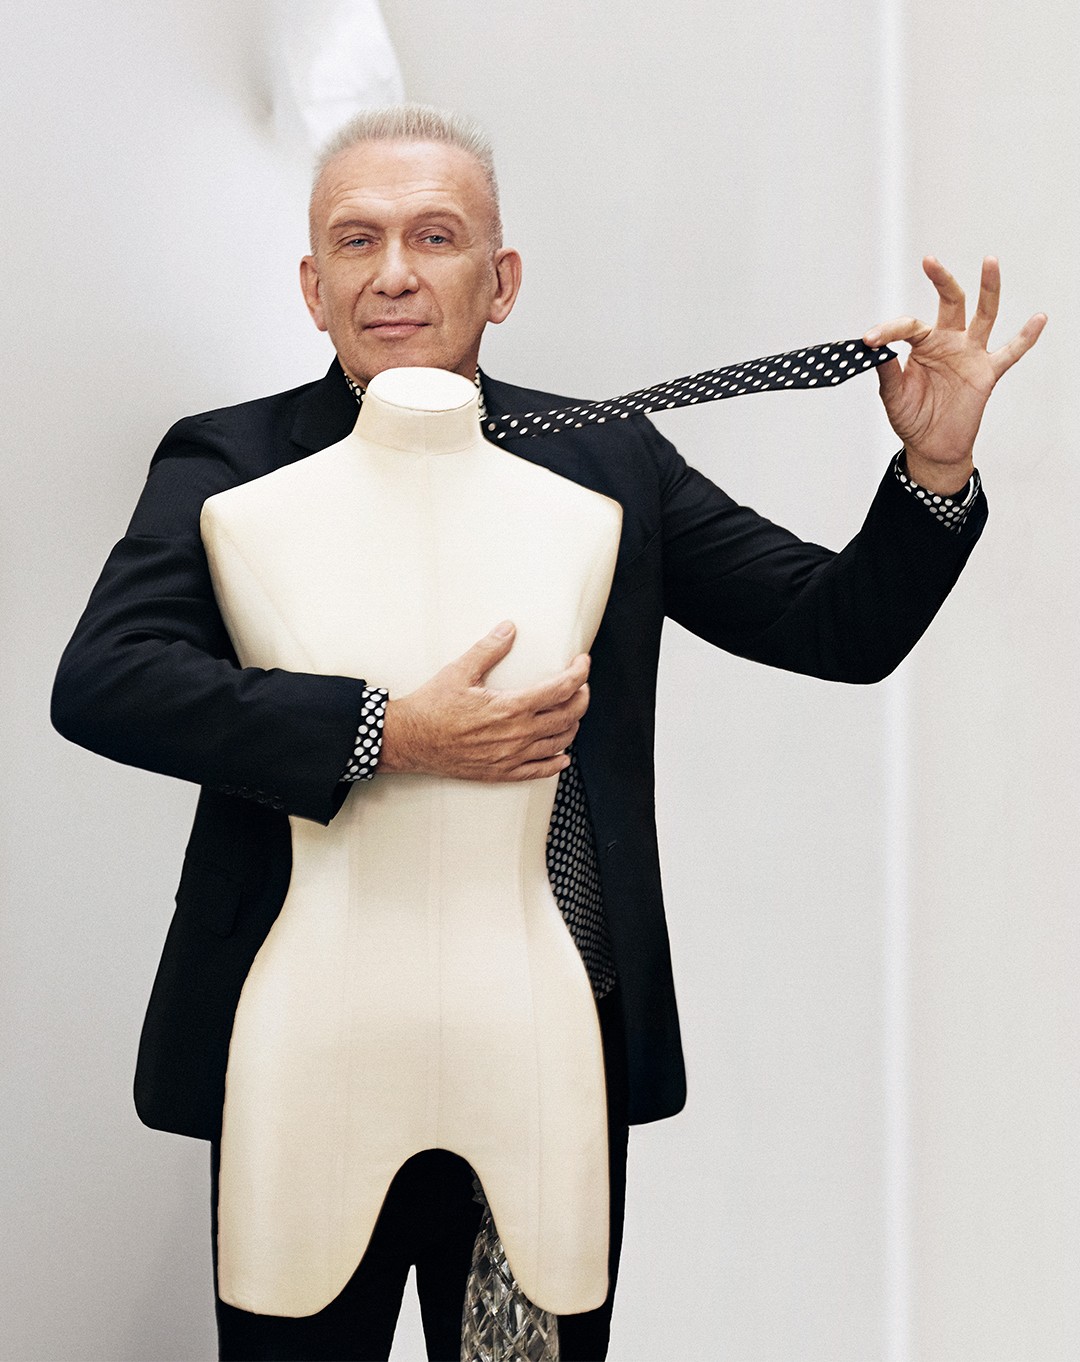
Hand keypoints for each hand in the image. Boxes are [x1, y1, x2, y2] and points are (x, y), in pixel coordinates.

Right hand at [378, 621, 589, 780]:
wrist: (410, 740)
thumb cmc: (432, 706)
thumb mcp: (460, 671)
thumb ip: (489, 649)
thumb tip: (509, 628)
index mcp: (511, 707)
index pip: (561, 689)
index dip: (579, 673)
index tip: (582, 662)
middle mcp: (517, 734)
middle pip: (568, 716)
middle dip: (582, 697)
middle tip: (580, 685)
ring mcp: (512, 756)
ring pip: (559, 743)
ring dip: (572, 726)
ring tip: (571, 712)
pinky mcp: (502, 772)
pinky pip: (539, 771)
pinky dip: (556, 762)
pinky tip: (562, 755)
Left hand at [863, 256, 1045, 493]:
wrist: (931, 446)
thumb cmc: (911, 417)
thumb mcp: (892, 395)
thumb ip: (887, 371)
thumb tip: (874, 349)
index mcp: (923, 344)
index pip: (908, 326)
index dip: (888, 330)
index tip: (868, 340)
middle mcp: (948, 342)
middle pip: (950, 302)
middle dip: (942, 281)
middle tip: (930, 261)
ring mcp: (970, 354)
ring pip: (983, 315)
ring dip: (988, 289)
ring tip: (990, 262)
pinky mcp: (987, 373)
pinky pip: (1011, 352)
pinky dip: (1026, 337)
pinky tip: (1038, 318)